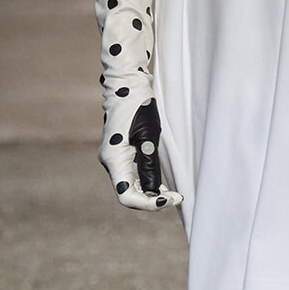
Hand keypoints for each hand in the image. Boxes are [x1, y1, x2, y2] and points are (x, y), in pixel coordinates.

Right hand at [99, 89, 182, 210]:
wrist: (127, 85)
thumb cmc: (138, 106)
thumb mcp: (148, 135)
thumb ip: (149, 164)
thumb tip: (153, 191)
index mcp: (113, 159)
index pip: (127, 196)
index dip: (149, 204)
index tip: (172, 198)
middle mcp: (111, 162)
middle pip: (129, 194)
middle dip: (152, 200)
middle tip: (177, 196)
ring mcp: (115, 159)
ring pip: (131, 187)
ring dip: (151, 193)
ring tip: (173, 191)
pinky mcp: (122, 154)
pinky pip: (132, 176)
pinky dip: (147, 183)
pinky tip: (162, 183)